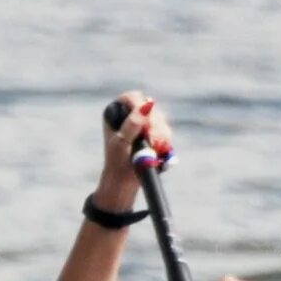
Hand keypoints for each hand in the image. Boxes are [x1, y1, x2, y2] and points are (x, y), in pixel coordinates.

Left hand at [97, 90, 171, 212]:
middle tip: (152, 141)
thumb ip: (132, 124)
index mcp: (115, 113)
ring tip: (155, 149)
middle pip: (150, 107)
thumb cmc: (117, 163)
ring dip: (161, 134)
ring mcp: (143, 124)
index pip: (132, 98)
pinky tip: (159, 151)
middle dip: (153, 124)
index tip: (146, 124)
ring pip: (160, 119)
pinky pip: (166, 131)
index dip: (141, 107)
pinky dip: (165, 140)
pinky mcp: (154, 135)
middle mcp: (129, 115)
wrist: (124, 183)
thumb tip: (147, 105)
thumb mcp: (121, 143)